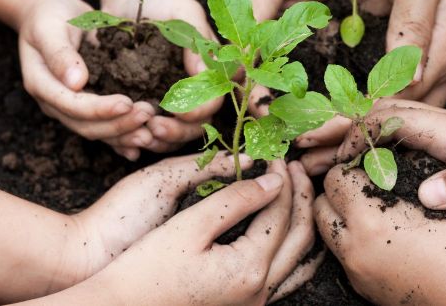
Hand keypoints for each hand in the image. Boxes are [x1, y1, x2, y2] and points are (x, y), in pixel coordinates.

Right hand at [18, 0, 155, 160]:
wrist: (49, 14)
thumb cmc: (49, 16)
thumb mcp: (50, 27)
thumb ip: (60, 53)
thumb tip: (76, 81)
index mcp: (41, 84)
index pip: (71, 105)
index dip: (99, 108)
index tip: (127, 103)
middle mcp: (55, 102)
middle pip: (86, 126)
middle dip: (118, 124)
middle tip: (148, 114)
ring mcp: (70, 108)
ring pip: (97, 132)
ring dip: (124, 134)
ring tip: (151, 132)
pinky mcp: (86, 107)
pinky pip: (104, 128)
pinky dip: (122, 138)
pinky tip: (144, 143)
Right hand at [32, 160, 317, 304]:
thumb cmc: (145, 269)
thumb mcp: (189, 226)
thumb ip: (235, 200)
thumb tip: (274, 180)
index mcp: (249, 269)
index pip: (280, 213)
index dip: (281, 179)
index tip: (277, 154)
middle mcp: (259, 291)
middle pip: (299, 236)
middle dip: (300, 196)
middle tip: (296, 166)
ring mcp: (253, 303)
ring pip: (297, 260)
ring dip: (300, 222)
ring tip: (296, 192)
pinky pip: (284, 276)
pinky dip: (292, 249)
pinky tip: (286, 233)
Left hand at [102, 0, 223, 154]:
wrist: (129, 6)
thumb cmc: (162, 4)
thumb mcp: (183, 13)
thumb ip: (197, 39)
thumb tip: (204, 72)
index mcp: (216, 71)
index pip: (216, 100)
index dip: (201, 110)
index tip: (181, 112)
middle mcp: (201, 92)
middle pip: (198, 126)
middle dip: (178, 132)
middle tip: (154, 128)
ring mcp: (179, 104)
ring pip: (178, 136)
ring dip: (161, 141)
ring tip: (140, 134)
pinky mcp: (155, 110)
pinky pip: (154, 135)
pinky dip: (144, 141)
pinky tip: (130, 138)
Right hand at [305, 99, 445, 219]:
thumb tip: (425, 192)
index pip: (388, 121)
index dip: (351, 135)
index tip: (323, 154)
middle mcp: (442, 125)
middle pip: (375, 118)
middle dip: (335, 131)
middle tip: (300, 148)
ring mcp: (445, 134)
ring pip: (383, 128)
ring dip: (347, 140)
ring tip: (315, 158)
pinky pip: (398, 142)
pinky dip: (369, 148)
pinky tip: (361, 164)